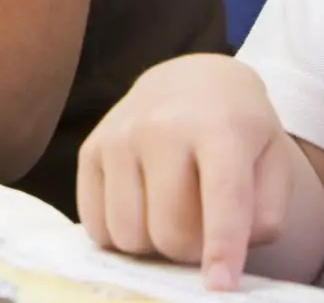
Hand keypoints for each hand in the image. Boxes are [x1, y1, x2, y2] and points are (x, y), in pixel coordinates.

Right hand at [79, 54, 298, 288]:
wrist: (191, 80)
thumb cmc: (240, 132)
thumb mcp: (273, 161)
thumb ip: (265, 213)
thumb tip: (224, 253)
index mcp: (219, 129)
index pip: (222, 198)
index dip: (221, 248)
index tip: (219, 283)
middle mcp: (160, 128)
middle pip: (169, 230)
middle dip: (190, 251)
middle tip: (202, 235)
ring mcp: (118, 138)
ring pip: (128, 234)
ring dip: (153, 246)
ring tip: (170, 221)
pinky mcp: (90, 150)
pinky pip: (95, 224)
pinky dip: (120, 236)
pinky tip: (141, 215)